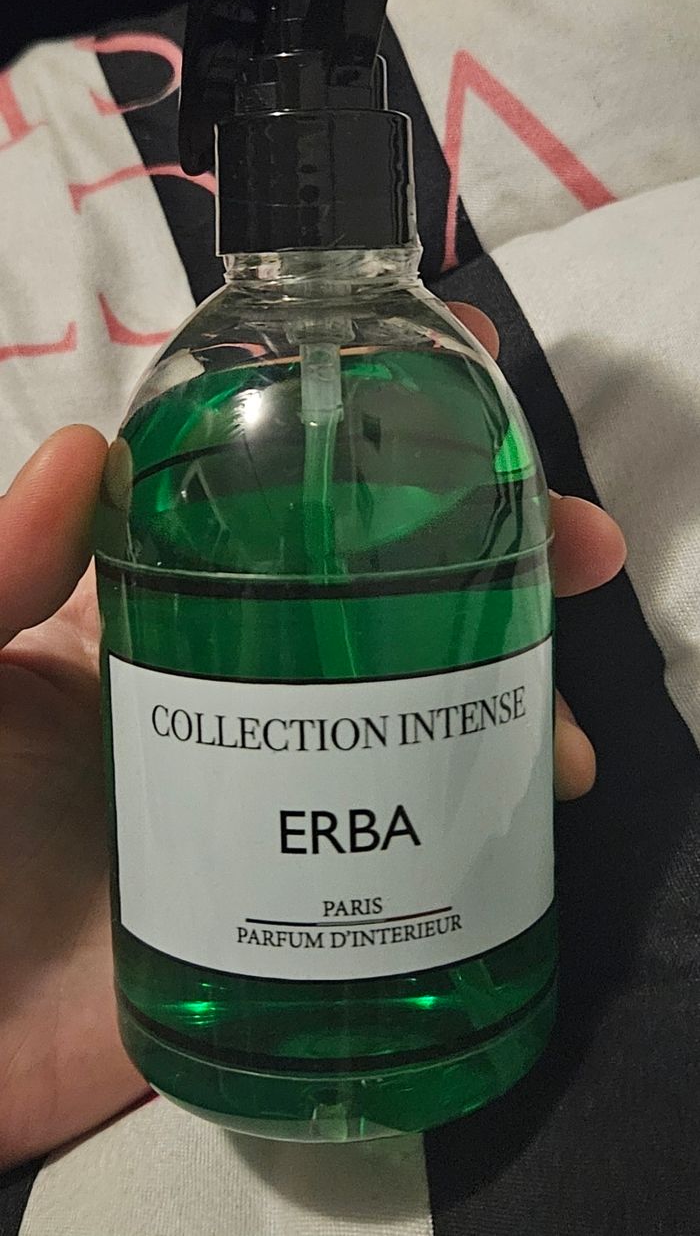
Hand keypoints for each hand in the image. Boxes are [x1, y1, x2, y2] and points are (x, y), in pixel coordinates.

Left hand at [0, 323, 624, 1165]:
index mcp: (148, 615)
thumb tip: (81, 448)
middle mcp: (232, 684)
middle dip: (492, 553)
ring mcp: (274, 794)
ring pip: (419, 711)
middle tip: (574, 542)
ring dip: (514, 691)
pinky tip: (537, 803)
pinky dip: (488, 814)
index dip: (368, 439)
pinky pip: (412, 843)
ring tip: (570, 720)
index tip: (460, 377)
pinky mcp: (301, 901)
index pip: (275, 503)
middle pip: (382, 595)